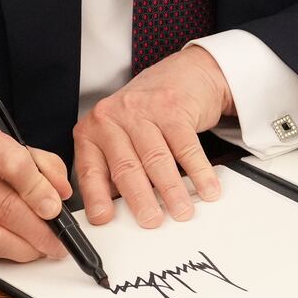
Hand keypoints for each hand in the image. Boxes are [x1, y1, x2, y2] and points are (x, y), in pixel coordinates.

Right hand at [0, 120, 70, 261]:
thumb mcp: (3, 147)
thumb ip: (41, 164)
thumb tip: (61, 192)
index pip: (14, 164)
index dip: (39, 189)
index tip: (55, 207)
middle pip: (6, 208)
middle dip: (41, 231)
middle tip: (58, 240)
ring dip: (27, 249)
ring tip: (43, 248)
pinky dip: (6, 254)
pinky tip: (16, 247)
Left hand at [73, 45, 232, 226]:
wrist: (181, 75)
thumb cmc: (146, 114)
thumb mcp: (119, 137)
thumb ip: (112, 169)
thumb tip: (115, 212)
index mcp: (92, 130)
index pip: (91, 169)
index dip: (96, 197)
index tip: (104, 219)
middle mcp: (113, 117)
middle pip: (126, 166)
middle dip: (140, 199)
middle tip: (152, 222)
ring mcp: (143, 110)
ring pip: (156, 159)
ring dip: (171, 190)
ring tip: (181, 211)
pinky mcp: (173, 108)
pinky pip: (186, 147)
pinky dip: (199, 171)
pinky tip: (206, 188)